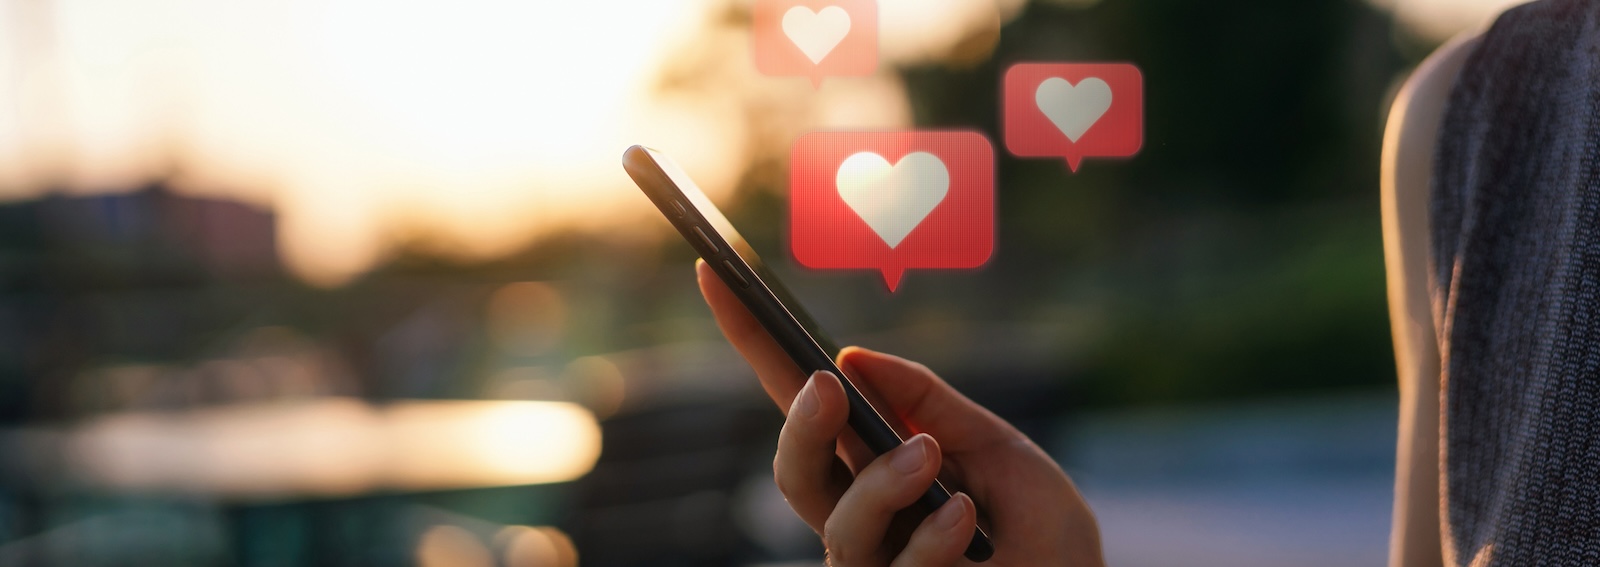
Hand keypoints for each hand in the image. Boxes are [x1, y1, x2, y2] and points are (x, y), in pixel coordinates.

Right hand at [696, 260, 1104, 565]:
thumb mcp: (994, 443)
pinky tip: (965, 515)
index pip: (801, 399)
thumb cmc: (1037, 524)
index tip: (719, 273)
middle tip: (826, 387)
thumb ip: (928, 402)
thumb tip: (852, 357)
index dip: (756, 341)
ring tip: (927, 456)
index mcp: (872, 461)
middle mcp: (861, 513)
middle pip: (795, 471)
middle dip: (800, 425)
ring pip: (838, 524)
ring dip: (879, 483)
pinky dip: (930, 538)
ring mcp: (875, 564)